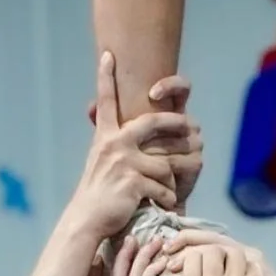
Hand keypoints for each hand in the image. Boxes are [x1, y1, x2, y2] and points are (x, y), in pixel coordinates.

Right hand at [72, 52, 193, 237]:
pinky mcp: (134, 183)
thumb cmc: (96, 193)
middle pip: (153, 121)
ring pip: (164, 163)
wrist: (87, 220)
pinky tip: (163, 205)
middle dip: (174, 122)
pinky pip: (163, 187)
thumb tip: (108, 127)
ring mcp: (124, 163)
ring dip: (170, 179)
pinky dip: (166, 198)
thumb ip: (111, 143)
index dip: (105, 78)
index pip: (106, 102)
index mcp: (104, 137)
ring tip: (167, 191)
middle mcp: (114, 144)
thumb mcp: (99, 161)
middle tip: (188, 125)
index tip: (107, 55)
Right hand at [170, 242, 275, 275]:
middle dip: (214, 256)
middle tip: (219, 267)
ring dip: (232, 259)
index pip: (192, 256)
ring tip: (232, 271)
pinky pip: (249, 261)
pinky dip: (249, 267)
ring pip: (231, 252)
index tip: (201, 266)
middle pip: (211, 250)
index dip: (196, 258)